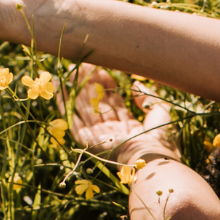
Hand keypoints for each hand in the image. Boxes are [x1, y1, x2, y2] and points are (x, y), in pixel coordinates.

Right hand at [60, 65, 179, 166]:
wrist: (150, 154)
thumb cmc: (158, 136)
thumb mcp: (157, 111)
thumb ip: (145, 96)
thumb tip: (135, 84)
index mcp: (128, 126)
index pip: (113, 101)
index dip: (107, 85)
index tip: (101, 69)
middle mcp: (112, 130)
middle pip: (97, 103)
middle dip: (90, 84)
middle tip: (83, 65)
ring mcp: (99, 135)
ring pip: (86, 108)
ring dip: (78, 89)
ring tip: (73, 70)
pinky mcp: (88, 139)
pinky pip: (73, 120)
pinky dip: (65, 106)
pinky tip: (61, 91)